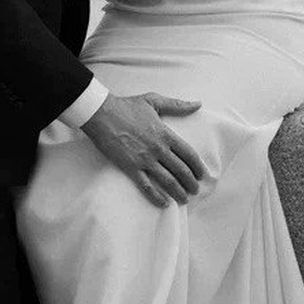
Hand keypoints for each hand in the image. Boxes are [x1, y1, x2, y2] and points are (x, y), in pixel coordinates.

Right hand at [82, 93, 204, 206]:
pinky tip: (164, 203)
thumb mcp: (154, 101)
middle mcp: (158, 149)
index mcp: (166, 134)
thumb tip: (198, 104)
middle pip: (181, 170)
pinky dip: (156, 196)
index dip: (198, 166)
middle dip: (191, 182)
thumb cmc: (126, 106)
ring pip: (167, 181)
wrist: (101, 114)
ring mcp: (145, 160)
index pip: (189, 154)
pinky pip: (146, 186)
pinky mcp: (130, 167)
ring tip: (185, 199)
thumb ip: (177, 105)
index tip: (202, 174)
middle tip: (195, 190)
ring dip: (178, 192)